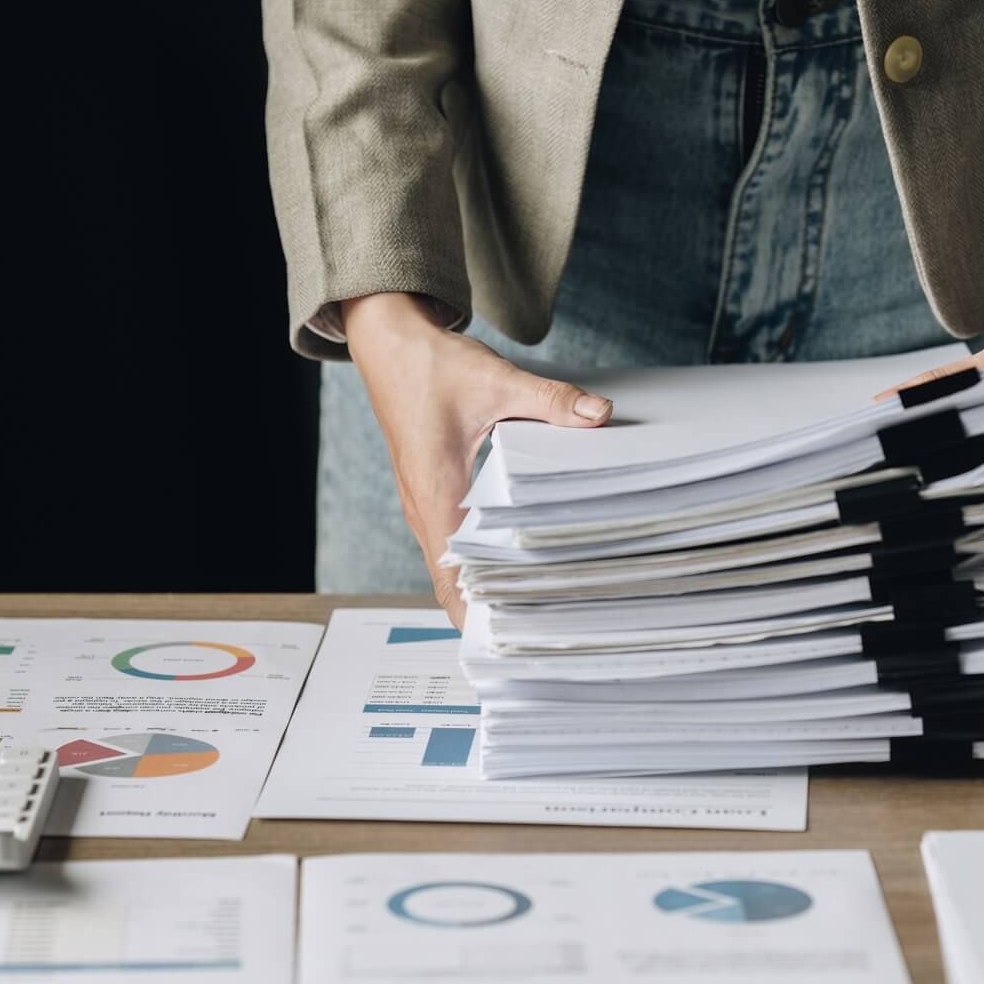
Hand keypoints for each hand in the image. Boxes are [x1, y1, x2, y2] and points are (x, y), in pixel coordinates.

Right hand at [342, 292, 613, 627]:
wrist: (386, 342)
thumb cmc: (427, 365)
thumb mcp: (495, 380)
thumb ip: (550, 401)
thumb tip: (597, 414)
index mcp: (435, 493)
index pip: (451, 580)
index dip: (478, 618)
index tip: (512, 642)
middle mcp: (424, 507)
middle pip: (453, 582)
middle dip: (490, 612)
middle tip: (538, 633)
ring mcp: (424, 501)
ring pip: (451, 563)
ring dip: (483, 586)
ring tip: (530, 607)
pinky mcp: (430, 489)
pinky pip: (452, 539)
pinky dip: (476, 558)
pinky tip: (512, 558)